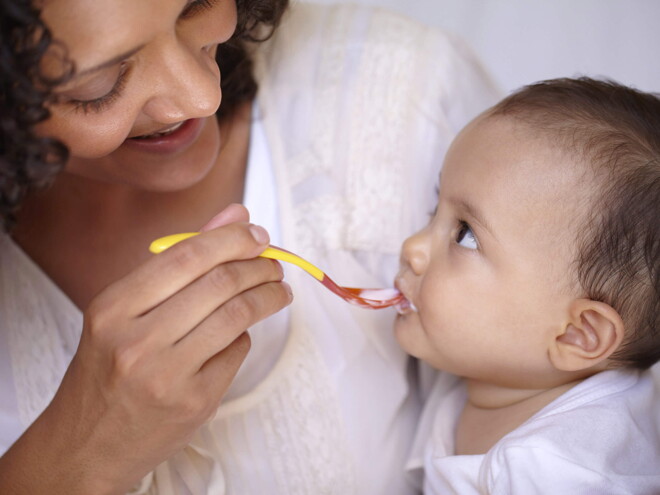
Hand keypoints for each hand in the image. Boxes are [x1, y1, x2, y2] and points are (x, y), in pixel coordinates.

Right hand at [0, 204, 291, 493]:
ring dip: (267, 296)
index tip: (258, 235)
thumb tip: (236, 216)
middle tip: (274, 265)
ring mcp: (166, 375)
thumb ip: (179, 260)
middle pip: (220, 283)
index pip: (187, 255)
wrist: (86, 444)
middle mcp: (136, 340)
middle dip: (259, 267)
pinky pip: (236, 351)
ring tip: (278, 290)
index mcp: (113, 308)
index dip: (232, 238)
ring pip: (237, 315)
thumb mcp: (125, 311)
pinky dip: (246, 334)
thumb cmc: (107, 368)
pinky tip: (243, 331)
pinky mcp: (194, 402)